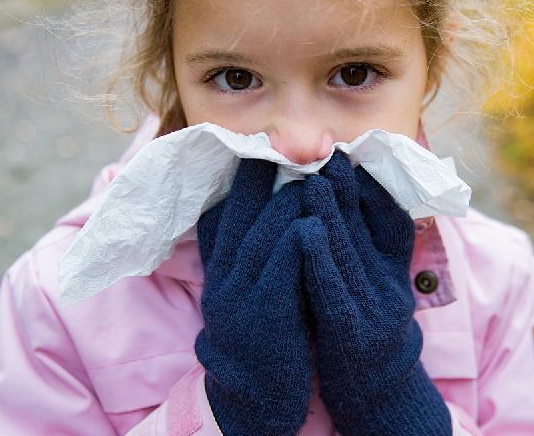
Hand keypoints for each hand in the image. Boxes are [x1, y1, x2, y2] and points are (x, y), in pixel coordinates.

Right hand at [195, 158, 312, 435]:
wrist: (254, 397)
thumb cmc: (262, 335)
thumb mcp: (244, 293)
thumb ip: (250, 255)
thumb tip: (266, 214)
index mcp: (221, 268)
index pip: (222, 211)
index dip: (240, 177)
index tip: (256, 143)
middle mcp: (225, 276)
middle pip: (237, 213)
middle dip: (260, 172)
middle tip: (281, 137)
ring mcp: (240, 294)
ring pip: (260, 233)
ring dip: (285, 197)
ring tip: (307, 166)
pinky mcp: (264, 314)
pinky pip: (279, 266)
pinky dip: (295, 238)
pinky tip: (312, 217)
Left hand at [299, 150, 451, 434]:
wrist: (376, 392)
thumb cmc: (365, 329)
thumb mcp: (376, 286)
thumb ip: (367, 247)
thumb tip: (348, 200)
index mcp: (394, 272)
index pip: (391, 220)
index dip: (371, 185)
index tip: (349, 153)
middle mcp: (389, 286)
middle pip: (369, 229)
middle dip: (348, 187)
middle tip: (329, 150)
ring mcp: (372, 310)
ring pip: (351, 253)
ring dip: (333, 213)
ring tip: (314, 177)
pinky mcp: (350, 333)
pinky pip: (334, 291)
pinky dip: (321, 258)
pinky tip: (306, 231)